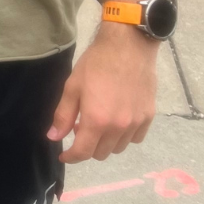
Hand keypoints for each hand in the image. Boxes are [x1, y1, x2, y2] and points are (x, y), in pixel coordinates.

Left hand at [47, 23, 157, 162]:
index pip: (83, 152)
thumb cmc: (96, 63)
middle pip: (101, 153)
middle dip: (88, 147)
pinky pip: (135, 138)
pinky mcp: (149, 117)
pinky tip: (118, 120)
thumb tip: (54, 137)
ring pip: (119, 148)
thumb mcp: (73, 86)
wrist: (128, 46)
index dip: (71, 157)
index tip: (64, 155)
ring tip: (99, 122)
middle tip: (81, 127)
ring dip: (106, 142)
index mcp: (97, 120)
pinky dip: (124, 136)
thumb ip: (63, 115)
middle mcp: (119, 127)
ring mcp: (136, 123)